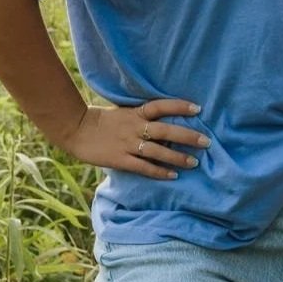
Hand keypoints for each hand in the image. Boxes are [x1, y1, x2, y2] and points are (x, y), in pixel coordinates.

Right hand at [53, 98, 210, 179]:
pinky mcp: (120, 159)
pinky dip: (159, 171)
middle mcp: (135, 127)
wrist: (76, 129)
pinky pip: (143, 167)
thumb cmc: (103, 121)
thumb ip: (142, 116)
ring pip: (158, 151)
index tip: (198, 109)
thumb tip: (167, 121)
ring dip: (177, 157)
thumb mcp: (125, 112)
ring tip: (194, 162)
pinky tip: (173, 175)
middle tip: (206, 141)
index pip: (161, 106)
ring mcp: (127, 144)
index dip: (180, 106)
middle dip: (187, 136)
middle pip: (166, 130)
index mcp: (136, 113)